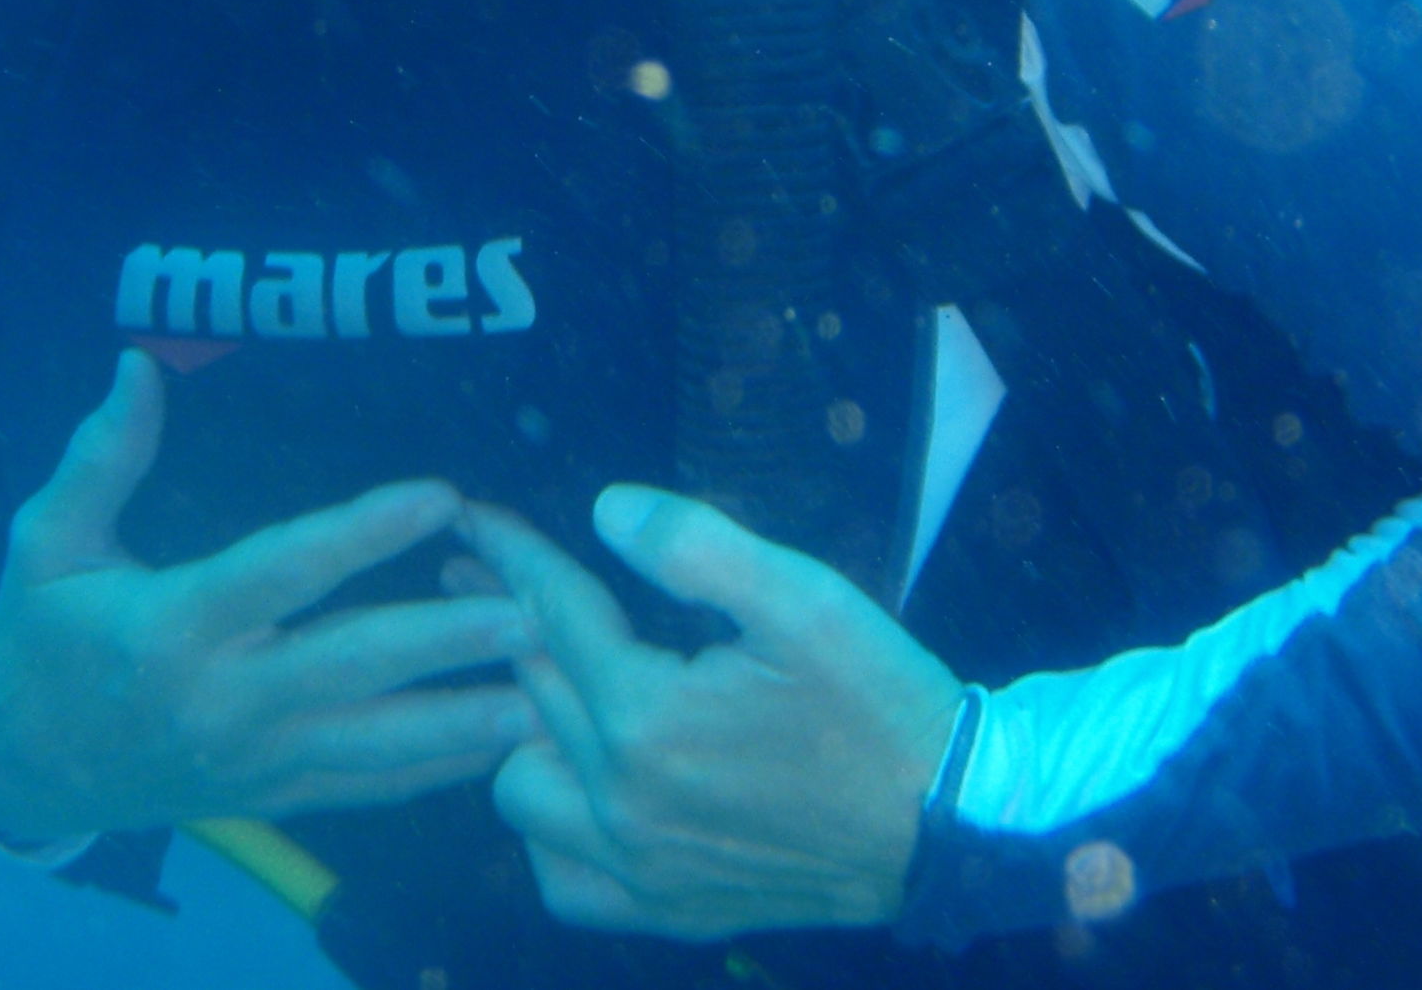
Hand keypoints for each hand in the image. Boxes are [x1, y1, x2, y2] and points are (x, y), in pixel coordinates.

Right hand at [0, 348, 537, 840]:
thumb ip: (99, 457)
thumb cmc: (40, 639)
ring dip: (462, 722)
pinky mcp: (272, 797)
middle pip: (351, 668)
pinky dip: (436, 773)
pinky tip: (497, 745)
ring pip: (375, 746)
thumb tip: (137, 364)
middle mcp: (221, 701)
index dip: (364, 535)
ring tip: (539, 694)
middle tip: (527, 613)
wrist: (21, 769)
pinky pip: (366, 789)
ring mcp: (252, 760)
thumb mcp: (45, 543)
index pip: (283, 573)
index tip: (440, 497)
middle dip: (445, 642)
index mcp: (171, 629)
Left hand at [459, 488, 964, 939]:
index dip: (513, 555)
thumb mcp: (803, 596)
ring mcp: (643, 867)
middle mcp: (625, 802)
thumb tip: (607, 510)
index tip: (472, 521)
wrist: (949, 821)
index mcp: (647, 718)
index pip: (553, 616)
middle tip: (485, 578)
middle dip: (508, 621)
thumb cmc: (879, 698)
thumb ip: (696, 545)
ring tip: (553, 685)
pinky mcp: (670, 910)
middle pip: (531, 690)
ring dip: (527, 730)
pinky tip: (582, 789)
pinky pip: (564, 879)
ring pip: (523, 790)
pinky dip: (556, 832)